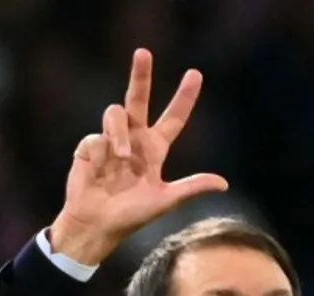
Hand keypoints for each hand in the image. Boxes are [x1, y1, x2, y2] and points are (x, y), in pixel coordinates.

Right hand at [50, 49, 228, 264]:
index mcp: (154, 150)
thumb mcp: (166, 200)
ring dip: (120, 133)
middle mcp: (134, 140)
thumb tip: (224, 183)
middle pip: (138, 99)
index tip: (196, 74)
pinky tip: (99, 170)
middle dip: (140, 76)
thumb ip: (192, 188)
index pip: (174, 118)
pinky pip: (96, 137)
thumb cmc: (132, 216)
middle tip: (143, 52)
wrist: (97, 225)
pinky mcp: (89, 146)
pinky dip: (101, 152)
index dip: (184, 97)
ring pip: (115, 113)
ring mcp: (110, 141)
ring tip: (122, 157)